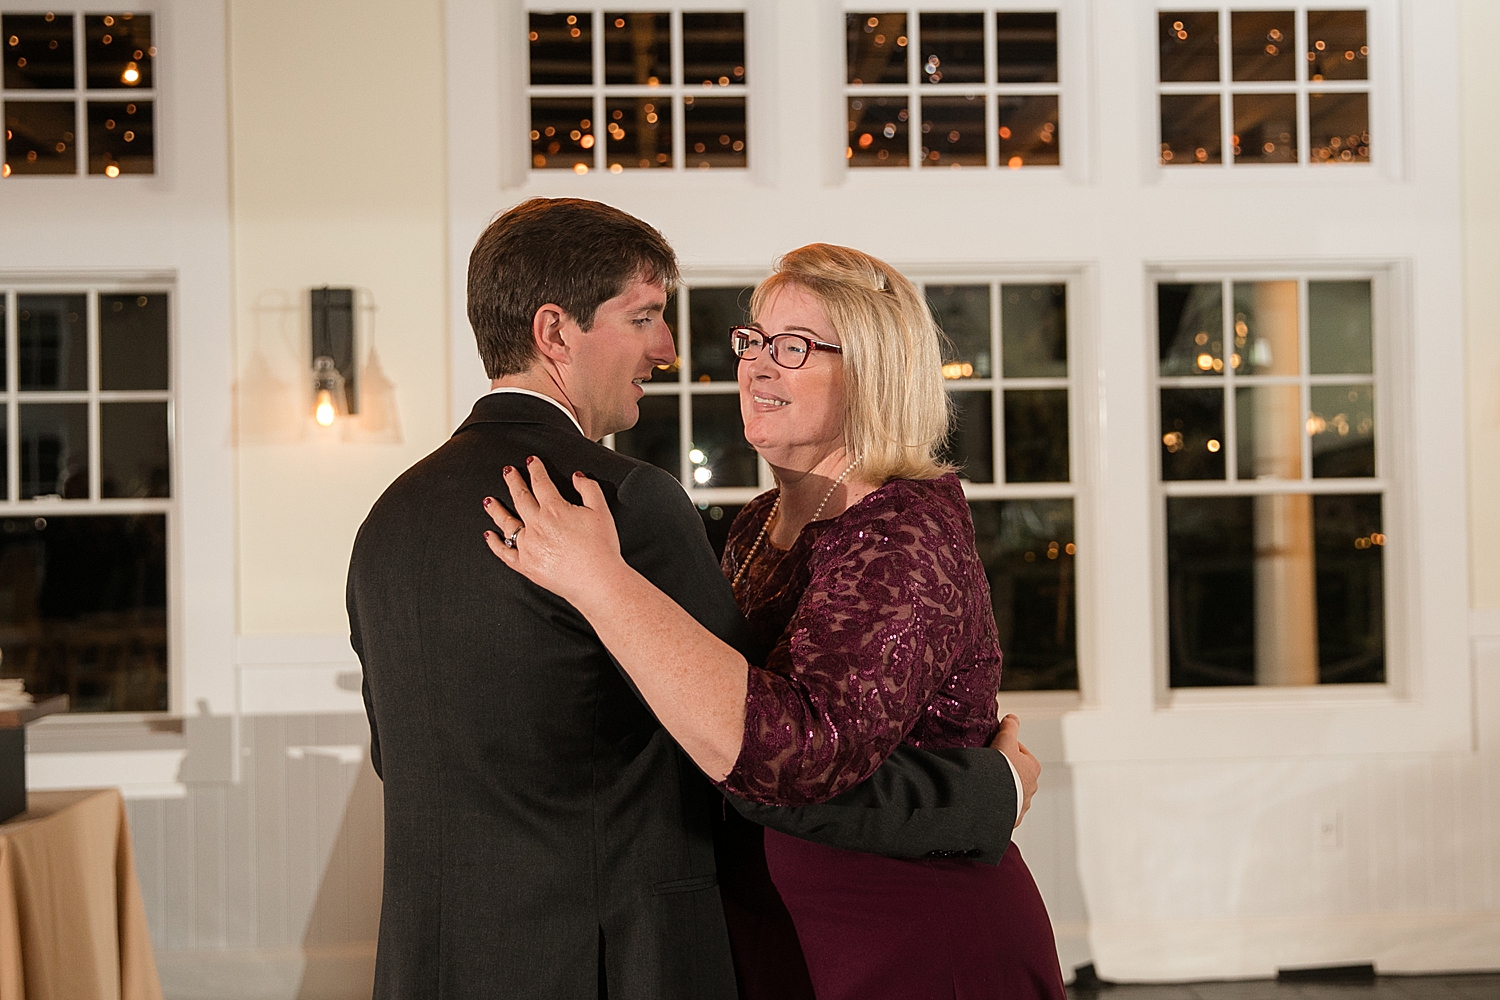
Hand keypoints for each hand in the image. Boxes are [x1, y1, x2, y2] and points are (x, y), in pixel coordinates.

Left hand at [483, 458, 623, 605]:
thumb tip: (576, 476)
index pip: (541, 483)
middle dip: (513, 481)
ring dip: (496, 509)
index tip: (531, 461)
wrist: (597, 581)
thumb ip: (589, 489)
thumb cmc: (601, 548)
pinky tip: (488, 535)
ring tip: (488, 501)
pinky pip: (504, 552)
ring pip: (507, 522)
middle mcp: (536, 525)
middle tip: (507, 471)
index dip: (536, 469)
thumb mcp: (601, 511)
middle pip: (520, 497)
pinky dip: (494, 543)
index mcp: (554, 509)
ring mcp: (528, 546)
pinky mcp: (525, 565)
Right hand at [990, 714, 1038, 828]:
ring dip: (1001, 790)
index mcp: (1033, 767)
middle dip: (1004, 771)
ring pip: (1010, 793)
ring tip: (984, 785)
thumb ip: (1010, 727)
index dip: (1005, 748)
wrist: (993, 796)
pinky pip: (1004, 810)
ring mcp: (1022, 804)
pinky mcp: (1012, 818)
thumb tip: (1012, 718)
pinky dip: (996, 806)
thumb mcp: (1005, 740)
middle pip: (1016, 774)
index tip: (993, 748)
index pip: (1019, 753)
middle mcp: (1031, 787)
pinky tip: (985, 800)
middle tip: (987, 767)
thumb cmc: (1002, 768)